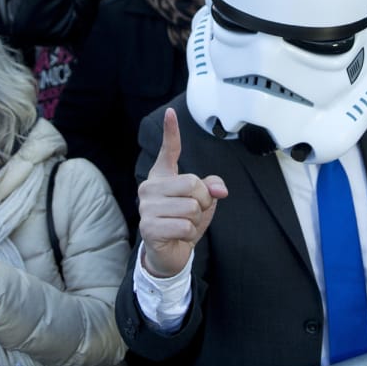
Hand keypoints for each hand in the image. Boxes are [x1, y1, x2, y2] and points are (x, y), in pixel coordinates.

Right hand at [137, 108, 226, 278]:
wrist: (169, 253)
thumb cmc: (184, 222)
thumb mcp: (202, 202)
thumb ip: (211, 187)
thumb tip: (219, 190)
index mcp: (162, 177)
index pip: (169, 151)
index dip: (171, 132)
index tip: (171, 112)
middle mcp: (149, 188)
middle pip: (192, 183)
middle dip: (202, 201)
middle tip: (192, 212)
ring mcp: (146, 207)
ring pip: (191, 206)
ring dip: (195, 219)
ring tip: (183, 224)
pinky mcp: (148, 227)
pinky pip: (185, 225)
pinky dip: (190, 233)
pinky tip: (179, 235)